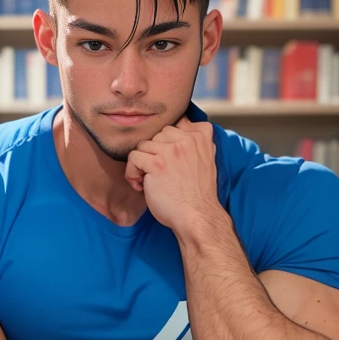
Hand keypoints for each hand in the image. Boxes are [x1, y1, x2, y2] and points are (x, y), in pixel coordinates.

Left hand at [125, 118, 217, 232]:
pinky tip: (141, 186)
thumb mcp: (206, 159)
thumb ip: (196, 140)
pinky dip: (132, 173)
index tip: (168, 161)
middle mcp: (188, 139)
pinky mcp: (158, 164)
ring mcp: (173, 151)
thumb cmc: (198, 194)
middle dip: (153, 154)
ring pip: (142, 146)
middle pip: (156, 135)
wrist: (198, 217)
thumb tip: (184, 122)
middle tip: (159, 174)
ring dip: (141, 165)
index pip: (175, 123)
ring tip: (150, 181)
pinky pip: (133, 157)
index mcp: (201, 136)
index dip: (166, 143)